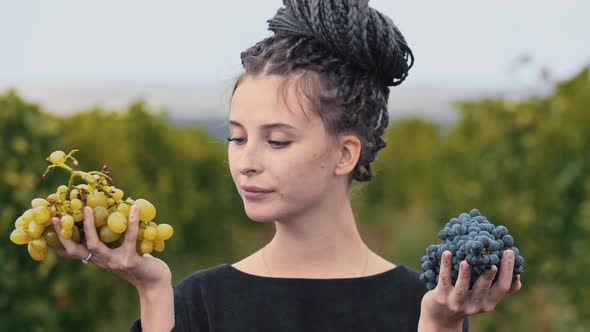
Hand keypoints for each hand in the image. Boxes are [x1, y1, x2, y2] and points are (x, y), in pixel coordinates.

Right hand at [51, 205, 170, 291]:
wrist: (154, 282)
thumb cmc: (138, 262)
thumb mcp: (120, 252)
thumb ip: (112, 241)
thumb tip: (107, 215)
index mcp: (98, 259)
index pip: (73, 252)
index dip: (60, 241)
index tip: (48, 226)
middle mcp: (102, 262)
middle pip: (76, 249)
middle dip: (64, 234)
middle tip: (56, 216)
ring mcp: (115, 262)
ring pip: (95, 244)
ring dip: (88, 226)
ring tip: (86, 208)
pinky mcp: (130, 260)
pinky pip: (130, 238)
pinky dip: (131, 222)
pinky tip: (133, 208)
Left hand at [420, 250, 521, 328]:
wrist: (440, 318)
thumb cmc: (466, 302)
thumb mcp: (484, 299)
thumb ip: (498, 289)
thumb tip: (518, 276)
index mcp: (488, 303)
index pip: (503, 288)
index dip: (508, 270)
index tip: (509, 252)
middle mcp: (474, 305)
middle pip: (485, 288)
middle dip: (490, 272)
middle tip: (494, 254)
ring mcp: (456, 302)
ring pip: (463, 287)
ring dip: (465, 273)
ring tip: (467, 261)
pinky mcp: (441, 296)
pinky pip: (444, 280)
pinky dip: (445, 266)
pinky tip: (447, 253)